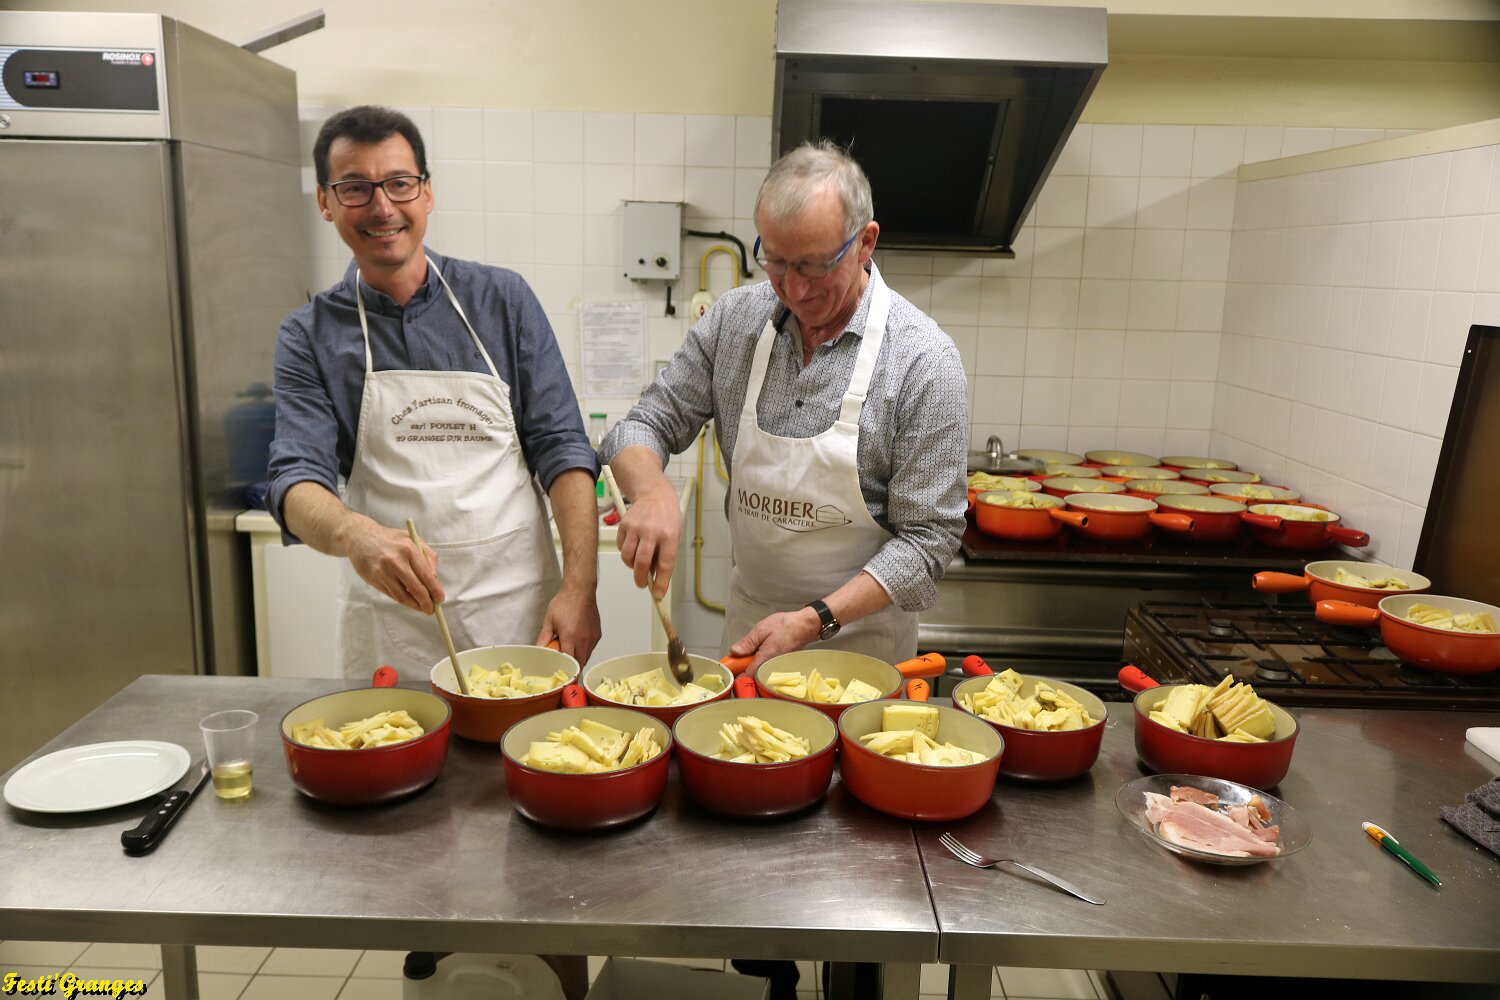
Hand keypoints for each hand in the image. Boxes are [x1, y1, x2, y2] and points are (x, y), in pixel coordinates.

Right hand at [343, 520, 444, 611]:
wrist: (360, 537)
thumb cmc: (391, 539)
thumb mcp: (413, 539)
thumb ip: (428, 556)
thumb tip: (435, 578)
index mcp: (408, 549)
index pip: (426, 575)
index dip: (435, 590)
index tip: (440, 599)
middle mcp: (395, 561)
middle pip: (416, 589)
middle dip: (427, 602)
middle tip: (432, 609)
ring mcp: (383, 572)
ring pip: (403, 596)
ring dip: (414, 605)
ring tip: (422, 607)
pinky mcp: (374, 580)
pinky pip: (392, 595)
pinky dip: (403, 600)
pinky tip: (409, 601)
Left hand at [534, 582, 601, 665]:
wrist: (580, 590)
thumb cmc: (565, 602)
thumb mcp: (549, 620)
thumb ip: (544, 638)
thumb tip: (538, 650)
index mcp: (570, 637)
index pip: (569, 663)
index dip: (565, 671)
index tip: (561, 675)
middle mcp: (583, 639)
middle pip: (580, 664)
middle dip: (572, 668)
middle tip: (564, 666)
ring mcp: (592, 638)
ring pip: (586, 657)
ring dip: (578, 658)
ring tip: (569, 651)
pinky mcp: (597, 634)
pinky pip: (591, 648)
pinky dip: (584, 650)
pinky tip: (577, 642)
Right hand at [615, 480, 681, 599]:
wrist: (655, 495)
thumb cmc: (667, 519)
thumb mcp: (673, 536)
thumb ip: (664, 555)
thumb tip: (653, 577)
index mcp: (669, 535)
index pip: (665, 564)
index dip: (661, 582)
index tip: (658, 594)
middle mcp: (652, 531)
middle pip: (641, 562)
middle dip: (641, 578)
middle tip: (642, 584)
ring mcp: (636, 527)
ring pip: (627, 557)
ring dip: (632, 566)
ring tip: (638, 563)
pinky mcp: (624, 524)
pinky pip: (621, 547)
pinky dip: (626, 552)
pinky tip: (633, 547)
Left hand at [728, 607, 822, 669]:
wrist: (806, 626)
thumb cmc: (786, 626)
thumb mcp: (762, 629)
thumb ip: (748, 642)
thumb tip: (734, 651)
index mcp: (766, 657)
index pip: (748, 675)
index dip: (736, 675)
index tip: (730, 671)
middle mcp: (772, 667)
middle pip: (753, 677)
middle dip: (743, 671)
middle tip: (740, 659)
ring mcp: (777, 669)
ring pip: (759, 675)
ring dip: (752, 668)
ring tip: (753, 654)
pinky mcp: (780, 668)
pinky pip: (766, 671)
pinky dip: (760, 665)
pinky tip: (761, 655)